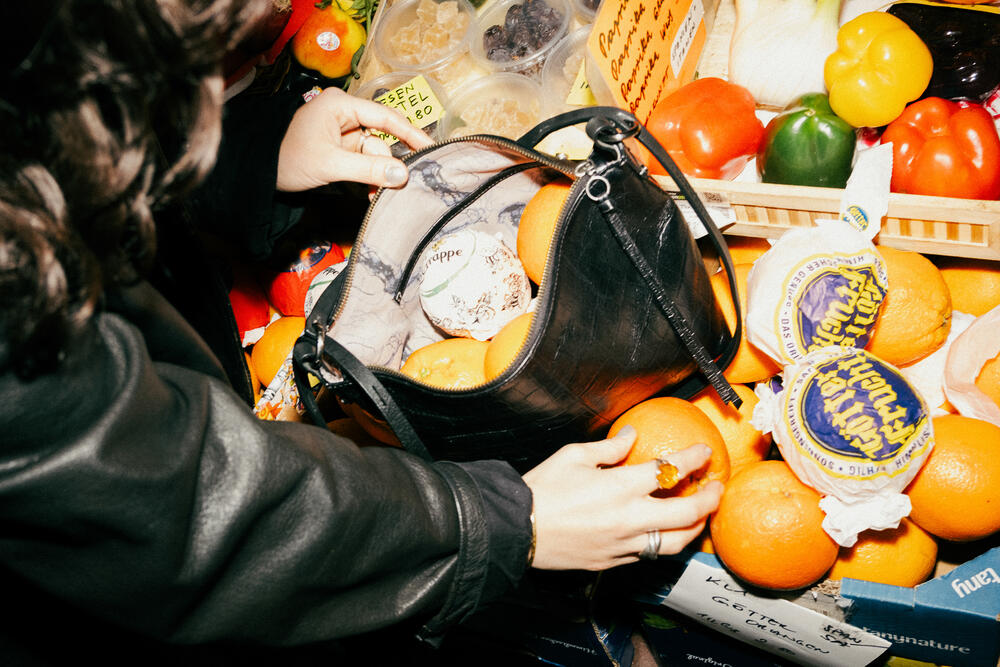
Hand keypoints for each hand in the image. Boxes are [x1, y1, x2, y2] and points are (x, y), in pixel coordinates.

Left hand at [276, 87, 433, 191]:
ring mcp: (343, 132)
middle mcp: (344, 113)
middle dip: (389, 164)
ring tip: (378, 196)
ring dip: (379, 176)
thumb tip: (402, 175)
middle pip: (381, 138)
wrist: (260, 174)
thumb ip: (368, 169)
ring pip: (375, 154)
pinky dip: (370, 177)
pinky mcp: (342, 148)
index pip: (384, 116)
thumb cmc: (289, 159)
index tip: (431, 148)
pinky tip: (372, 193)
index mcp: (340, 104)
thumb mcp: (330, 165)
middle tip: (400, 186)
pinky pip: (365, 162)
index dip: (410, 133)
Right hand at [522, 425, 723, 570]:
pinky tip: (666, 532)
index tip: (705, 452)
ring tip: (701, 515)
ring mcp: (624, 544)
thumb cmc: (542, 489)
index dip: (693, 458)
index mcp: (620, 486)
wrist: (518, 529)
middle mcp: (629, 518)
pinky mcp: (614, 561)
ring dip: (695, 527)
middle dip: (709, 499)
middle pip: (686, 512)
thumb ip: (609, 447)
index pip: (669, 470)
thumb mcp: (573, 456)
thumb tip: (631, 434)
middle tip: (717, 487)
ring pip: (675, 542)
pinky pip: (649, 554)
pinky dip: (664, 542)